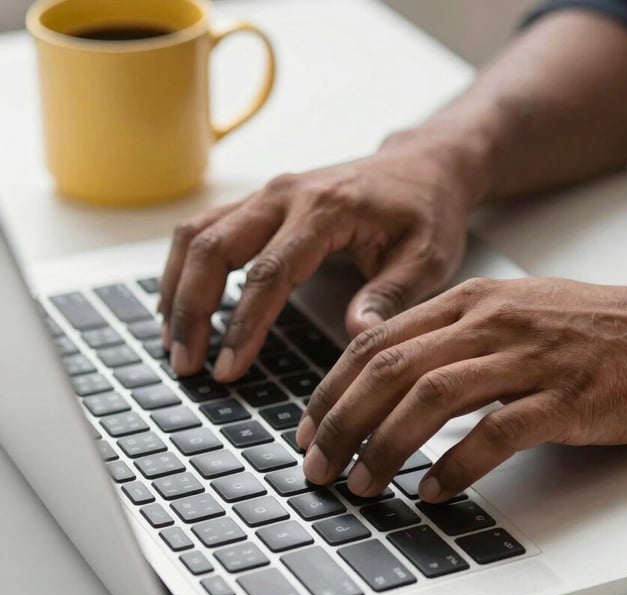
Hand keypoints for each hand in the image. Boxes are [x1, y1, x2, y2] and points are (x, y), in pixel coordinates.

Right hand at [157, 137, 473, 380]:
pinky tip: (180, 303)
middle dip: (191, 309)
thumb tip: (356, 335)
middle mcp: (287, 194)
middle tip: (186, 364)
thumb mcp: (427, 258)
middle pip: (213, 248)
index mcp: (327, 209)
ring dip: (177, 287)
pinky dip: (185, 267)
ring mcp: (268, 193)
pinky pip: (205, 229)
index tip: (227, 369)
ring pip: (198, 234)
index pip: (269, 273)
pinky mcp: (262, 202)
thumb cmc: (427, 213)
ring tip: (174, 342)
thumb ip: (391, 295)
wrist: (422, 167)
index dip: (243, 326)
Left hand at [296, 277, 626, 502]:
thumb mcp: (514, 313)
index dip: (333, 388)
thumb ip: (454, 339)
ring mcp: (529, 357)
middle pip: (391, 369)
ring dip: (386, 446)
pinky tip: (434, 491)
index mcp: (471, 300)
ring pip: (431, 397)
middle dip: (342, 423)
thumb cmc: (594, 329)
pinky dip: (457, 465)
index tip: (309, 428)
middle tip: (318, 467)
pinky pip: (496, 432)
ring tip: (362, 486)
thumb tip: (395, 383)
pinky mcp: (566, 396)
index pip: (377, 341)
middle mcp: (491, 322)